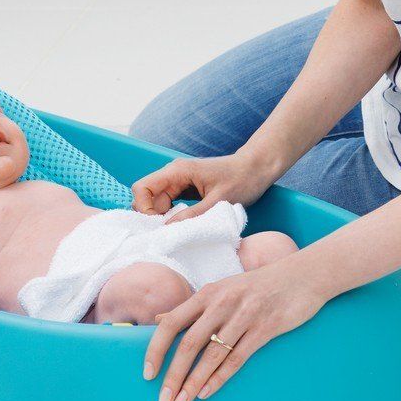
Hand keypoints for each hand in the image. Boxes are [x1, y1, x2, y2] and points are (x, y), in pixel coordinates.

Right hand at [132, 151, 276, 219]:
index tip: (159, 226)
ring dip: (165, 218)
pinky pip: (171, 205)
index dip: (144, 209)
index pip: (142, 188)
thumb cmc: (242, 179)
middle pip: (148, 198)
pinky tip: (186, 224)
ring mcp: (180, 182)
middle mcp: (174, 174)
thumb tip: (167, 230)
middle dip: (154, 217)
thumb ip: (192, 215)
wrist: (258, 168)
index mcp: (177, 171)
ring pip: (158, 203)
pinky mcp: (187, 189)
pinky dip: (174, 216)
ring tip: (181, 230)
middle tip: (171, 233)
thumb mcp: (218, 201)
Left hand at [142, 256, 327, 400]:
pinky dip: (219, 378)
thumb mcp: (222, 290)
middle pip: (189, 343)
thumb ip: (192, 307)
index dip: (156, 349)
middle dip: (173, 374)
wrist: (301, 276)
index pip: (172, 323)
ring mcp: (243, 315)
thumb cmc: (257, 286)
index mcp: (207, 293)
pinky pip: (237, 358)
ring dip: (194, 382)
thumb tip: (160, 319)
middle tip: (164, 400)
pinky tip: (207, 393)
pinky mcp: (264, 329)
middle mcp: (221, 303)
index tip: (147, 374)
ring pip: (212, 355)